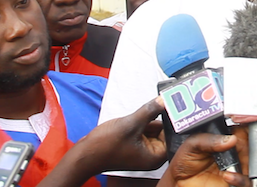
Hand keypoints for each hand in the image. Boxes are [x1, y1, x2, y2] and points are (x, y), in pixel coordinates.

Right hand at [38, 97, 166, 186]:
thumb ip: (149, 110)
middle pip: (162, 130)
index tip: (172, 105)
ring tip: (133, 120)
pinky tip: (129, 121)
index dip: (170, 120)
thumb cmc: (105, 146)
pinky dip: (138, 122)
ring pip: (151, 127)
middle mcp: (151, 155)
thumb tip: (164, 100)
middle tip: (151, 109)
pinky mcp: (134, 144)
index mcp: (156, 156)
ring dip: (145, 119)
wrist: (84, 153)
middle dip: (156, 118)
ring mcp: (142, 150)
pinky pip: (142, 129)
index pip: (171, 134)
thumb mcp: (131, 124)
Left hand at [158, 119, 256, 186]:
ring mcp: (243, 169)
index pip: (256, 126)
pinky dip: (241, 179)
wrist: (179, 184)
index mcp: (235, 138)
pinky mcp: (240, 184)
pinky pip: (249, 183)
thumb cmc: (186, 162)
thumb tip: (231, 139)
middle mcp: (243, 153)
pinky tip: (228, 175)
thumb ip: (210, 140)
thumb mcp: (193, 144)